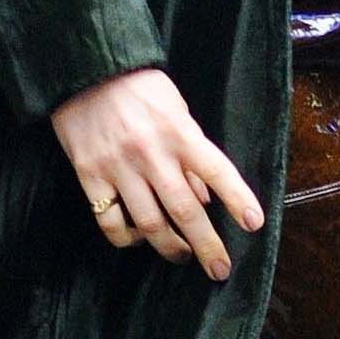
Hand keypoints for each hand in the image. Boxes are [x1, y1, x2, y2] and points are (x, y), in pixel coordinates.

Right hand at [51, 68, 264, 281]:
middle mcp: (151, 152)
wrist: (86, 70)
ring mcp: (118, 166)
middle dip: (207, 245)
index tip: (253, 224)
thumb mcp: (176, 110)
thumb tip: (206, 198)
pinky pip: (110, 220)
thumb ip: (192, 153)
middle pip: (185, 210)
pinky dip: (127, 238)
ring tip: (181, 255)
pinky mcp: (90, 175)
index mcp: (179, 132)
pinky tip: (138, 239)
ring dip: (170, 247)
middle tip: (219, 269)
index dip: (237, 198)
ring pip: (149, 223)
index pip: (217, 170)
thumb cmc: (139, 88)